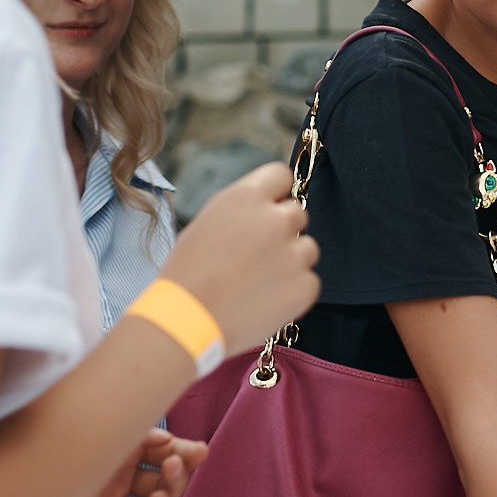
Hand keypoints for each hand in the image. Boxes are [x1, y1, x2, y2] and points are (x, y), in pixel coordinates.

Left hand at [66, 429, 203, 496]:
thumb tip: (169, 442)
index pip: (166, 457)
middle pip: (161, 488)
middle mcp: (120, 481)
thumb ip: (142, 433)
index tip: (201, 452)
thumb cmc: (67, 429)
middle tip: (173, 467)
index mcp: (128, 454)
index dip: (185, 456)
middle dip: (174, 481)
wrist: (19, 447)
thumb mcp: (111, 424)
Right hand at [156, 163, 319, 351]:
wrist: (187, 320)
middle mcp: (277, 219)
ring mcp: (294, 253)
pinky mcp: (305, 286)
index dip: (275, 194)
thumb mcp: (207, 223)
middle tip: (258, 254)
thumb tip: (263, 208)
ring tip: (258, 281)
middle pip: (296, 213)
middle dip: (282, 230)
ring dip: (290, 260)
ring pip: (307, 248)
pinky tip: (264, 300)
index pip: (281, 175)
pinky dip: (292, 290)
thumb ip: (241, 210)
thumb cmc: (187, 274)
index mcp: (248, 197)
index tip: (269, 208)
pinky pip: (309, 281)